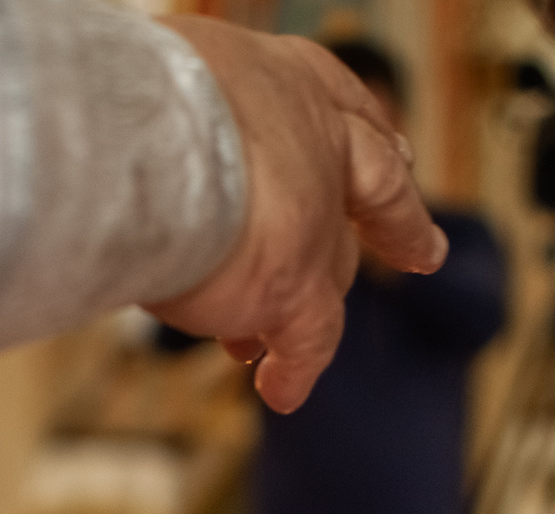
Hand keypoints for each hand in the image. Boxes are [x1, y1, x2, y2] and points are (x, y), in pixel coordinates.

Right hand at [153, 19, 446, 411]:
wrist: (139, 140)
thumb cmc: (134, 100)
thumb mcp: (174, 84)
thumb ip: (191, 120)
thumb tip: (158, 147)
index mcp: (288, 80)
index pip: (346, 110)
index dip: (373, 137)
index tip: (401, 155)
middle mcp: (317, 143)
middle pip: (362, 189)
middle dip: (392, 221)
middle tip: (419, 248)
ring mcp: (314, 223)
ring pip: (331, 269)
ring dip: (304, 305)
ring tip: (263, 342)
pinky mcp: (296, 290)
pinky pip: (309, 341)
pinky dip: (293, 369)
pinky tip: (281, 392)